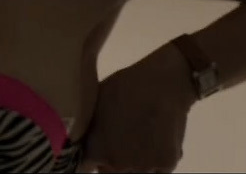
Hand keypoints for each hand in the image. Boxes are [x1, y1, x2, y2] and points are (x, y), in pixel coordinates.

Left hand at [81, 43, 198, 172]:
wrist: (162, 80)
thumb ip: (87, 130)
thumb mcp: (94, 104)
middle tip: (123, 139)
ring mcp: (143, 166)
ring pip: (137, 173)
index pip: (88, 166)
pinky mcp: (167, 164)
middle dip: (115, 160)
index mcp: (95, 151)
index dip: (95, 157)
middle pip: (112, 172)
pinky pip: (159, 170)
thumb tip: (79, 141)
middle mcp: (117, 164)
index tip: (101, 148)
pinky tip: (157, 139)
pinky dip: (159, 160)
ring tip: (142, 138)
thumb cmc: (124, 86)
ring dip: (138, 163)